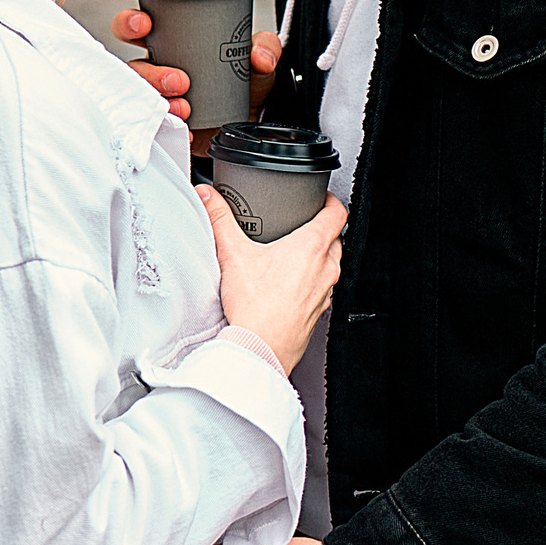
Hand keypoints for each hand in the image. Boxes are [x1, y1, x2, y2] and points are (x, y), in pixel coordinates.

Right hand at [113, 9, 282, 155]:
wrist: (252, 120)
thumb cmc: (245, 81)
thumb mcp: (258, 60)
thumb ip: (266, 47)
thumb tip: (260, 56)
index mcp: (171, 44)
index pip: (138, 28)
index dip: (131, 24)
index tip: (144, 25)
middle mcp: (159, 70)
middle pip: (133, 66)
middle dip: (148, 73)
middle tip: (179, 81)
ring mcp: (160, 100)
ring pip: (140, 99)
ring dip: (159, 102)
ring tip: (186, 107)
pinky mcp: (166, 126)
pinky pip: (156, 128)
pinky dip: (169, 129)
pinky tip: (187, 130)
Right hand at [198, 186, 343, 369]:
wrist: (260, 349)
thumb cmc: (256, 307)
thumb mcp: (233, 254)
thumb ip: (219, 219)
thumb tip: (208, 196)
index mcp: (313, 247)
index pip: (337, 213)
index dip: (330, 200)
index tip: (320, 197)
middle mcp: (326, 269)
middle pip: (335, 238)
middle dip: (322, 228)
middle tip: (302, 223)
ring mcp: (325, 292)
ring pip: (330, 264)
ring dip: (318, 256)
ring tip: (293, 253)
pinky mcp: (318, 312)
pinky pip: (322, 289)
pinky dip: (312, 281)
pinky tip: (289, 285)